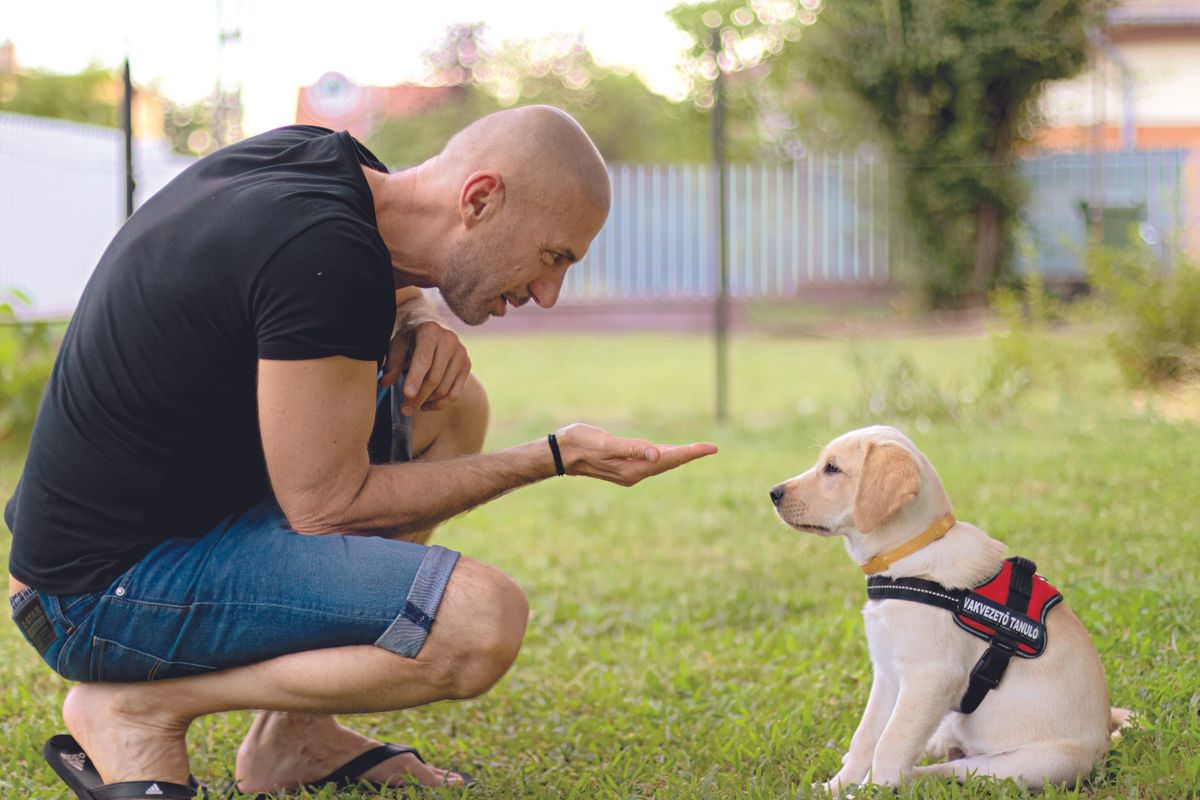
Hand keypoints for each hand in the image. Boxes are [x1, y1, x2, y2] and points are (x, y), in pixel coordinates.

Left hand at [381, 320, 471, 415]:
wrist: (431, 327)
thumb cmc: (411, 337)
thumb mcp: (397, 345)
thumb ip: (392, 363)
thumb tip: (385, 383)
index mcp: (430, 331)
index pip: (423, 359)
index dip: (415, 379)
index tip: (407, 395)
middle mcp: (449, 340)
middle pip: (435, 377)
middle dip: (419, 397)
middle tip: (405, 409)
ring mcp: (461, 353)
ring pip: (445, 387)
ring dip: (427, 401)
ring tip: (412, 406)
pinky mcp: (467, 365)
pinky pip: (455, 392)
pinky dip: (441, 403)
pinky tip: (427, 405)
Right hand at [554, 423, 717, 485]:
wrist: (561, 454)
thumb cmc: (582, 444)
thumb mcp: (607, 444)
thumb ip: (632, 449)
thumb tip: (658, 454)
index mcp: (635, 468)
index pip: (670, 459)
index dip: (692, 453)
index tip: (711, 448)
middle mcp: (635, 473)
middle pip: (670, 463)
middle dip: (690, 455)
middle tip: (711, 448)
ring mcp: (629, 471)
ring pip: (662, 463)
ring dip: (679, 457)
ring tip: (697, 450)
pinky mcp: (623, 466)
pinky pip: (651, 462)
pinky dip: (664, 456)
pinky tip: (668, 453)